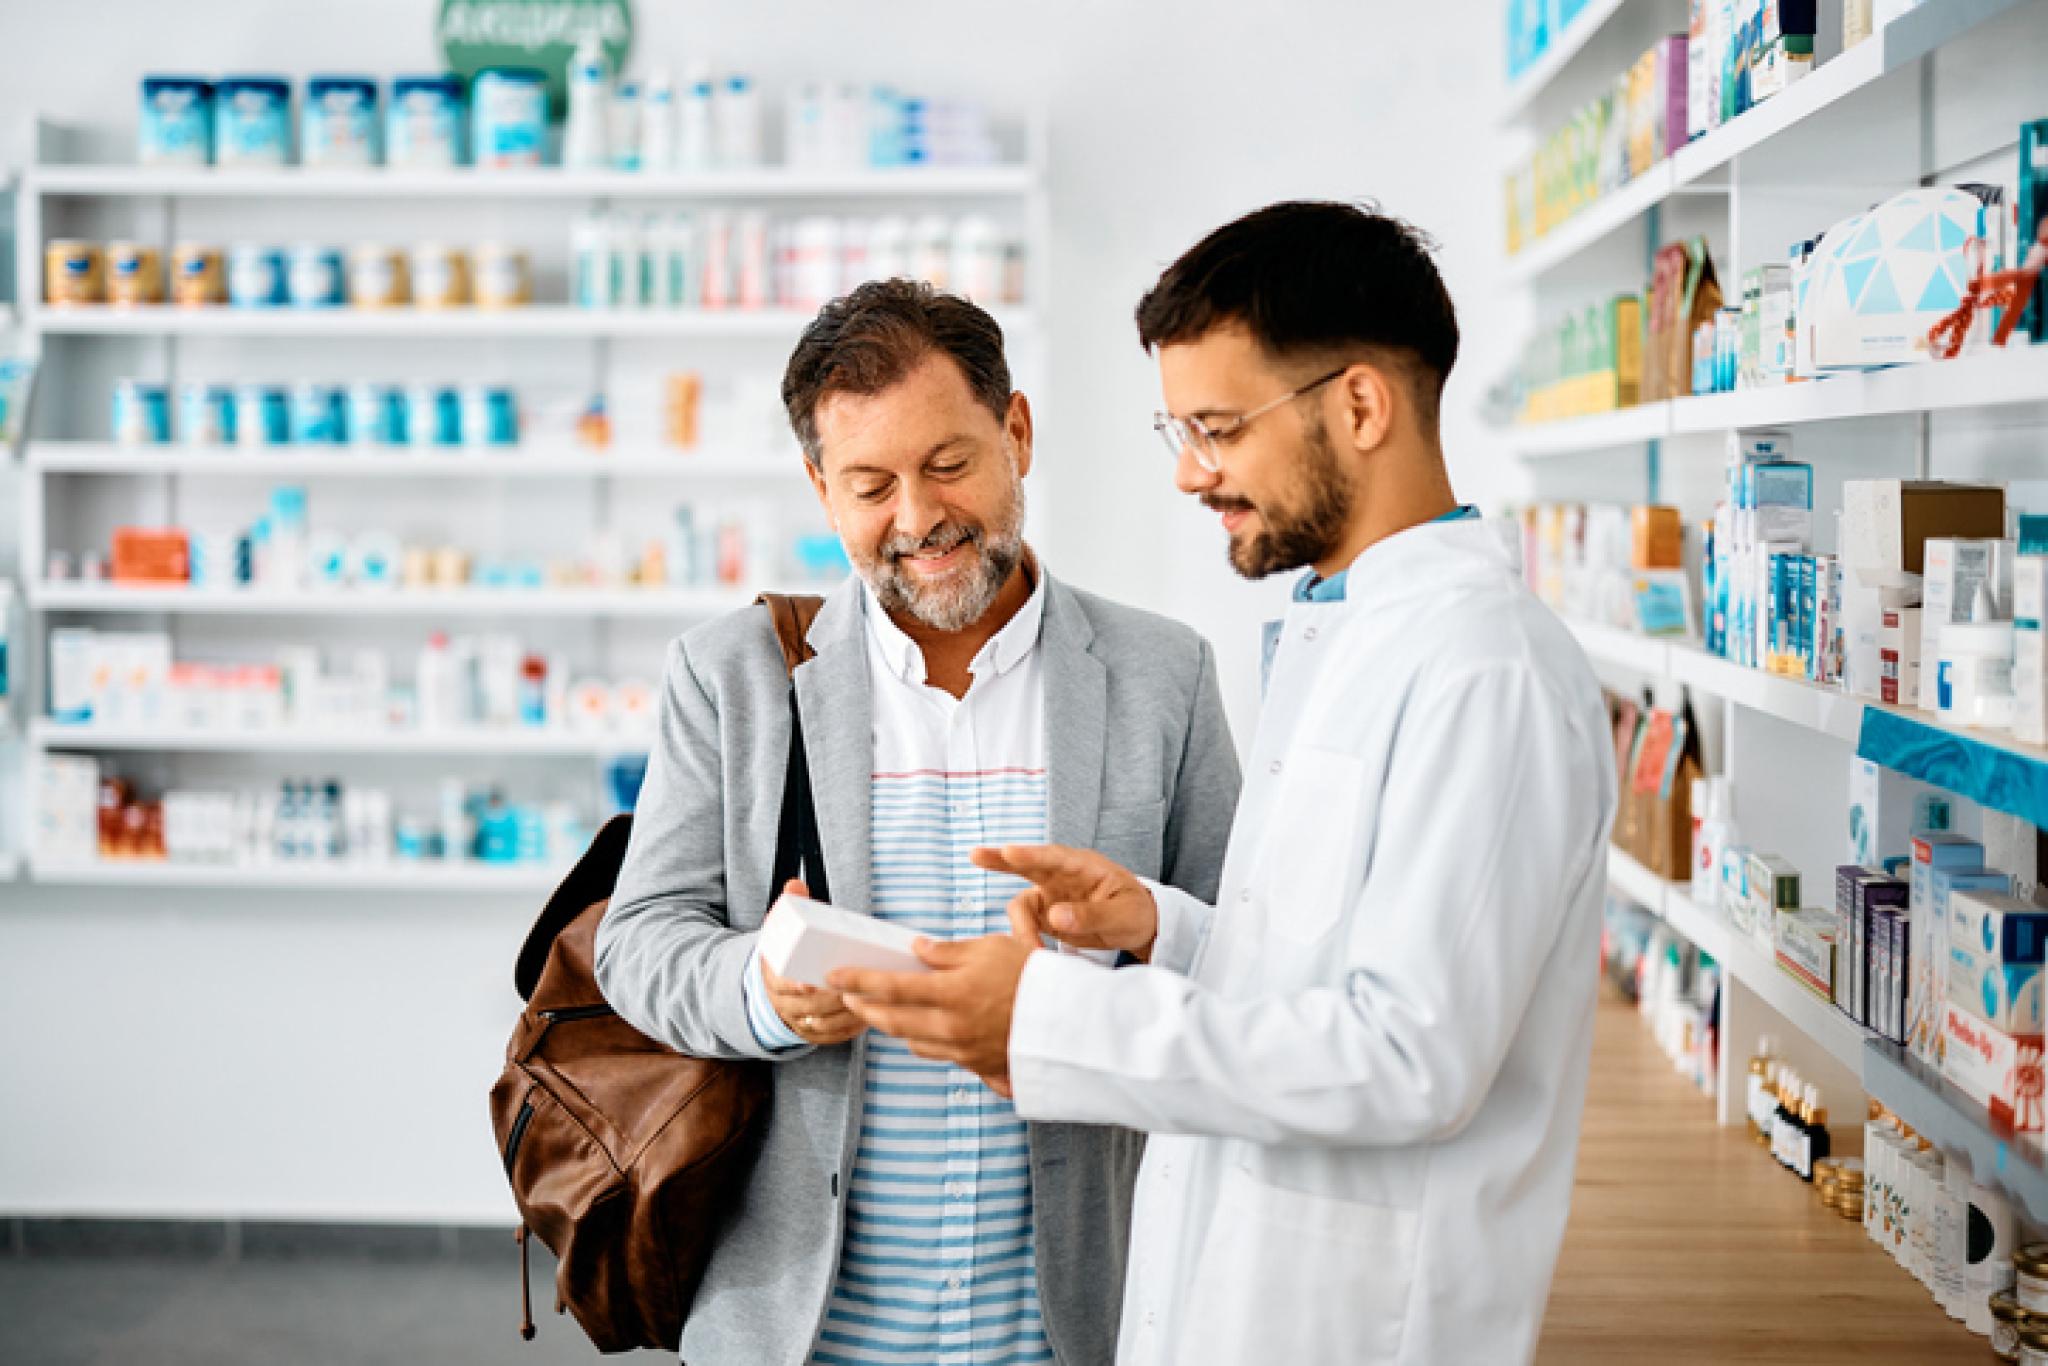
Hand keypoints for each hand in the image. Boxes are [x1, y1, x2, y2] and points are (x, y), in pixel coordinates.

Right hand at [763, 879, 864, 1046]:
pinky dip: (849, 1030)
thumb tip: (796, 886)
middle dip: (833, 1000)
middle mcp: (783, 1002)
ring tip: (871, 1001)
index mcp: (774, 976)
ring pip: (824, 1023)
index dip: (797, 986)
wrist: (776, 980)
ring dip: (847, 1015)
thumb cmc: (787, 949)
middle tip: (858, 989)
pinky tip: (869, 1018)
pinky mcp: (812, 1032)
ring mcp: (798, 1020)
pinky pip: (831, 1036)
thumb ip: (790, 907)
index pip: (783, 985)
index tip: (811, 984)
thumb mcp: (780, 927)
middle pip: (810, 1007)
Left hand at [829, 909, 1040, 1096]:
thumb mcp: (992, 948)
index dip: (858, 981)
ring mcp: (962, 1051)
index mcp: (951, 994)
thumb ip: (948, 952)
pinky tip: (920, 1029)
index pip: (891, 987)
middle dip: (865, 1009)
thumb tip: (918, 950)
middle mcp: (950, 1028)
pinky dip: (921, 1040)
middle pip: (892, 1021)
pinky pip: (936, 1054)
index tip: (836, 976)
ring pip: (911, 1041)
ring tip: (880, 1012)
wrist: (1070, 1022)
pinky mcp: (975, 1065)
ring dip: (890, 1027)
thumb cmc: (1034, 976)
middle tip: (849, 997)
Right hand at [970, 844, 1158, 961]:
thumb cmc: (1135, 912)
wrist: (1138, 926)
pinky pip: (1026, 924)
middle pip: (1026, 865)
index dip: (1030, 854)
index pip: (1054, 856)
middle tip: (975, 855)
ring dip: (1019, 925)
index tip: (1009, 851)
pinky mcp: (1046, 915)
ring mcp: (1051, 895)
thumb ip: (1091, 915)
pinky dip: (1023, 937)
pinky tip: (1029, 952)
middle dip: (1000, 860)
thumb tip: (1055, 917)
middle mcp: (1061, 876)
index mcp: (1083, 866)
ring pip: (1021, 903)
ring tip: (1030, 949)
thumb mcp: (1122, 915)